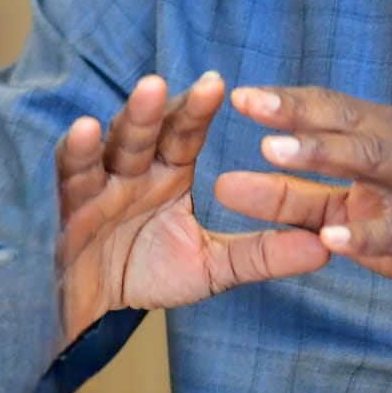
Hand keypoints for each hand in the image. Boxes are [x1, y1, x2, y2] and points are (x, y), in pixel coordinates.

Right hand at [55, 72, 328, 345]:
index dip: (201, 109)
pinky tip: (85, 129)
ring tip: (153, 89)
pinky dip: (77, 150)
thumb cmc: (143, 273)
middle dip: (175, 104)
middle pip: (154, 128)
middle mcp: (133, 167)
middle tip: (206, 83)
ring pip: (116, 141)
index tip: (225, 84)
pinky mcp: (65, 203)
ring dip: (134, 115)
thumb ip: (261, 255)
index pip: (187, 133)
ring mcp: (98, 182)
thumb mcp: (210, 268)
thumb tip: (326, 249)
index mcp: (167, 171)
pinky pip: (71, 172)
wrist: (83, 310)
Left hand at [216, 85, 391, 327]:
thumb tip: (223, 183)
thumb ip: (289, 198)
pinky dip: (365, 233)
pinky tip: (330, 237)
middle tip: (249, 105)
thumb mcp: (348, 209)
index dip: (286, 100)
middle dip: (297, 112)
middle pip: (347, 122)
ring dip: (322, 153)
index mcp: (385, 134)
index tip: (236, 95)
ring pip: (371, 161)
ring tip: (273, 151)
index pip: (330, 107)